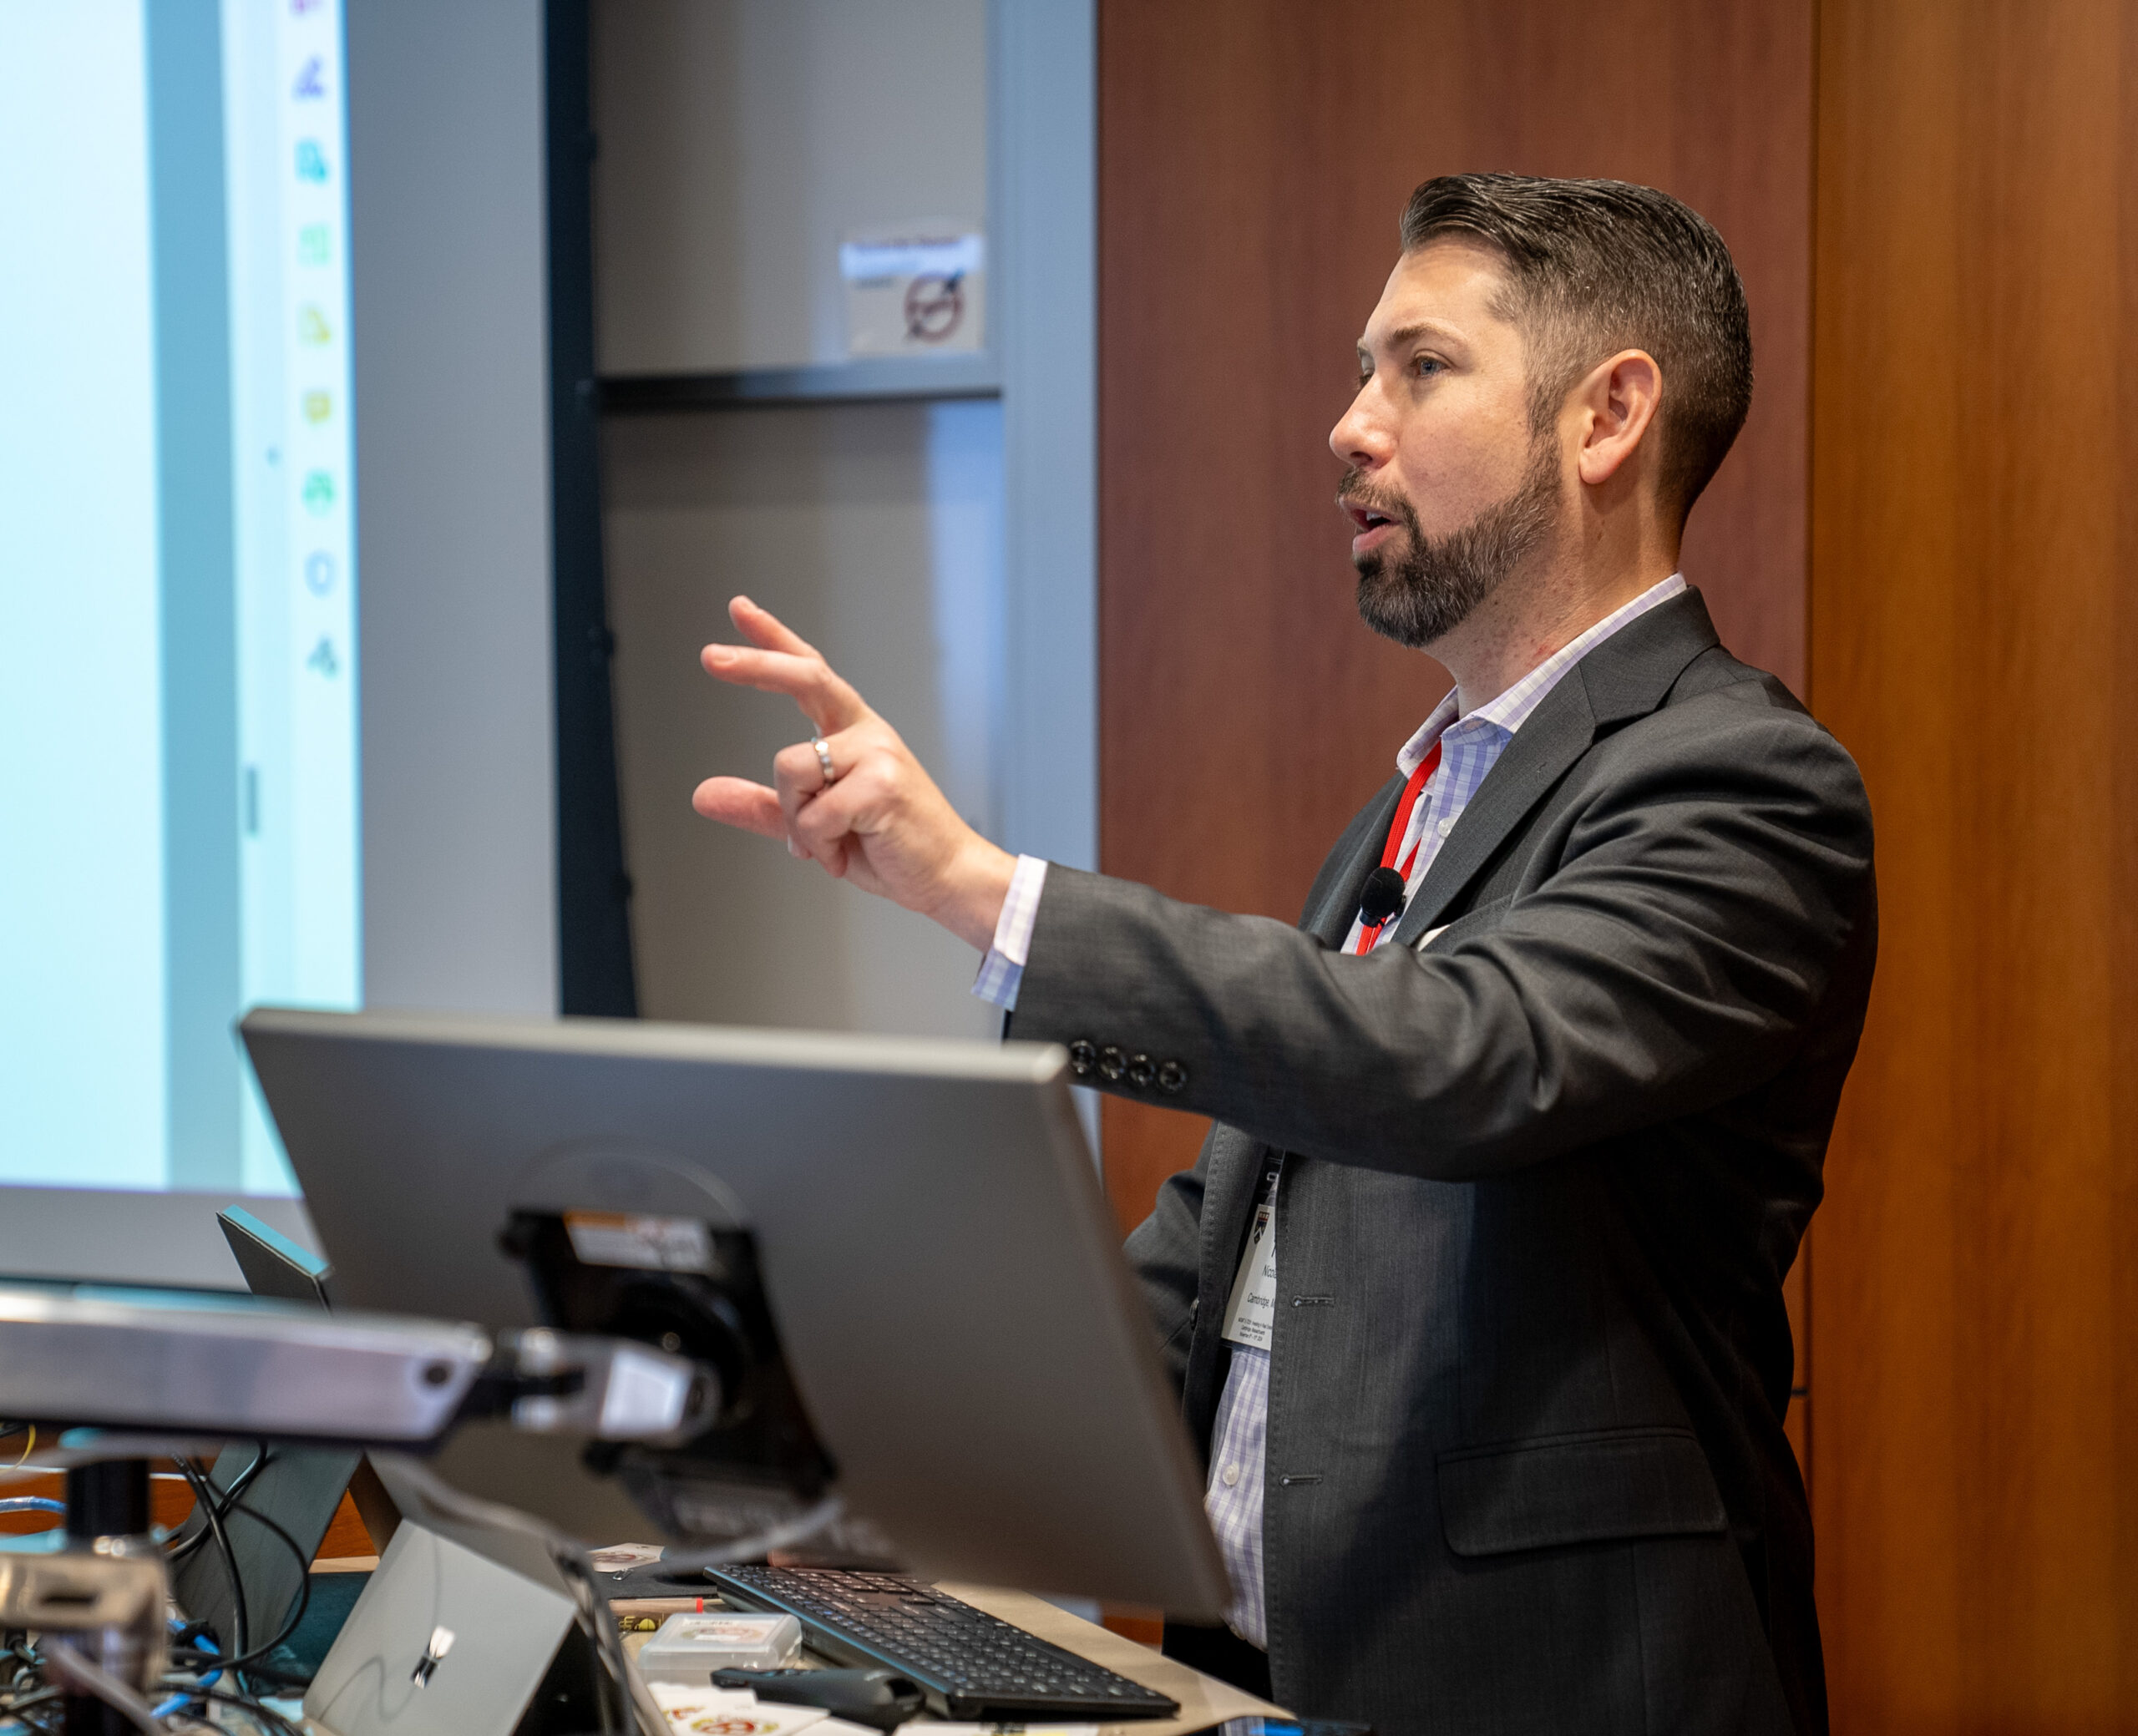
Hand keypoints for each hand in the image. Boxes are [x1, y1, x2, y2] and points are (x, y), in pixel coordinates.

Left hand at [691, 597, 1015, 950]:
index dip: (773, 639)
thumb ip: (761, 807)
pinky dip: (818, 845)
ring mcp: (878, 754)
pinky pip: (814, 814)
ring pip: (791, 768)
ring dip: (795, 819)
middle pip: (806, 678)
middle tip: (710, 657)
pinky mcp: (883, 785)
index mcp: (852, 733)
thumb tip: (701, 794)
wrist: (944, 877)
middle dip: (755, 665)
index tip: (739, 609)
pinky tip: (844, 855)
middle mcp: (866, 733)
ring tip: (828, 844)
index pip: (810, 672)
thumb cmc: (891, 845)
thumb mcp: (813, 825)